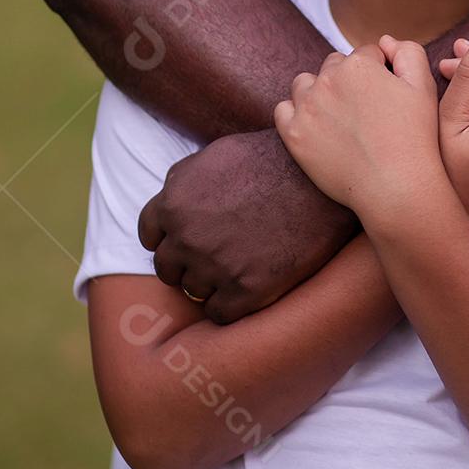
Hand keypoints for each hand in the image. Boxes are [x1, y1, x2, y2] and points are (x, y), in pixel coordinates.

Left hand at [137, 129, 357, 324]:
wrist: (319, 180)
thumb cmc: (271, 159)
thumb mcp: (216, 154)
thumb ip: (183, 180)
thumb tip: (170, 197)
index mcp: (174, 203)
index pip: (149, 235)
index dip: (167, 237)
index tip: (183, 241)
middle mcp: (187, 238)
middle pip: (167, 268)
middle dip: (186, 262)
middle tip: (214, 255)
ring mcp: (214, 267)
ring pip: (193, 291)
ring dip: (210, 283)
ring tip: (238, 266)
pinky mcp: (245, 291)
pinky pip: (219, 313)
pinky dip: (231, 304)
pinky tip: (249, 285)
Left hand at [273, 40, 441, 219]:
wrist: (396, 188)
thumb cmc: (414, 137)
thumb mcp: (423, 86)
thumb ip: (407, 52)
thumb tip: (384, 41)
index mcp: (358, 64)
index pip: (365, 54)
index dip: (378, 73)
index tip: (385, 97)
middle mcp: (328, 79)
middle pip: (334, 66)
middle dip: (347, 81)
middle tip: (364, 111)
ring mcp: (307, 107)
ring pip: (305, 83)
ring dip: (318, 92)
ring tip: (338, 117)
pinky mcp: (293, 134)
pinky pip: (283, 110)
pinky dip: (295, 114)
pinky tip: (314, 126)